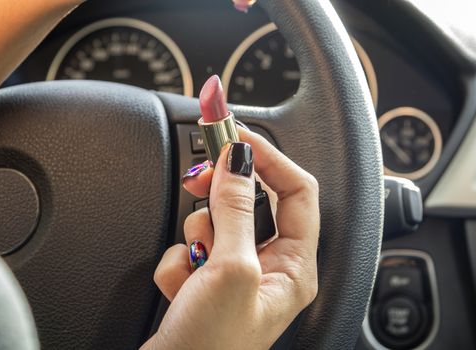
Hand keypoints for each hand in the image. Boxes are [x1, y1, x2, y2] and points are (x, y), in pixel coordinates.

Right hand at [142, 128, 319, 348]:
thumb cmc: (211, 348)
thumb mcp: (230, 270)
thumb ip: (236, 208)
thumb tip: (238, 160)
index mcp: (294, 265)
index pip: (296, 190)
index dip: (268, 158)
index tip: (237, 135)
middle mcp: (269, 267)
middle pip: (252, 201)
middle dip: (223, 194)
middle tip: (202, 177)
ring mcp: (235, 274)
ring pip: (216, 221)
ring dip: (197, 237)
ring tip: (196, 266)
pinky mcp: (206, 281)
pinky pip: (191, 247)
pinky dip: (179, 264)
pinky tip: (182, 292)